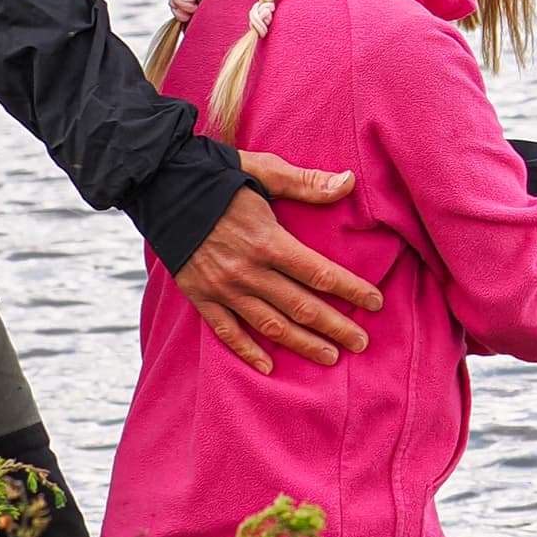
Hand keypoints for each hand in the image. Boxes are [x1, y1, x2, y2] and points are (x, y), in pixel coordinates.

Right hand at [168, 152, 380, 373]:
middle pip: (301, 306)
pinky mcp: (199, 296)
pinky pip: (226, 331)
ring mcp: (222, 288)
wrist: (160, 185)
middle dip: (335, 326)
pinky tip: (268, 366)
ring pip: (269, 324)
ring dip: (301, 344)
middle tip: (361, 343)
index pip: (319, 273)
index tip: (376, 302)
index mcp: (268, 241)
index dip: (351, 289)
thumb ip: (307, 183)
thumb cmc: (217, 175)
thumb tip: (348, 183)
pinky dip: (247, 351)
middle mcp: (247, 271)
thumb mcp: (265, 170)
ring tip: (329, 357)